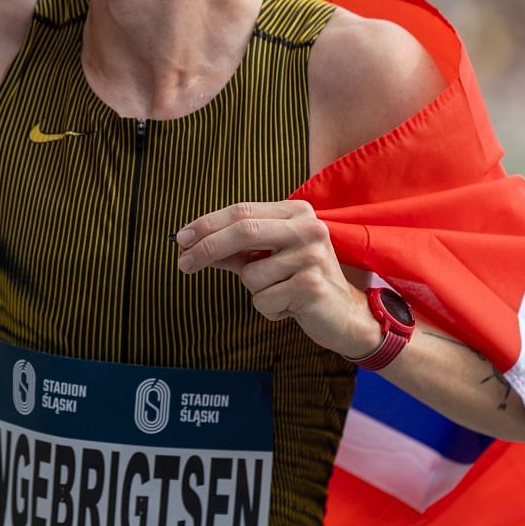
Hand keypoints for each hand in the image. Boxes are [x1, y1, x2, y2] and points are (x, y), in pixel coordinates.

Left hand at [174, 199, 377, 358]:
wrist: (344, 314)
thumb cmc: (299, 280)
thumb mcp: (266, 258)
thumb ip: (233, 250)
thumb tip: (190, 245)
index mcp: (296, 212)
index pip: (241, 211)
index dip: (206, 225)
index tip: (181, 239)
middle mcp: (308, 228)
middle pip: (243, 231)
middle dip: (207, 248)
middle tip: (183, 264)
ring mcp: (313, 256)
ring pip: (250, 274)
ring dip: (254, 290)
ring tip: (280, 292)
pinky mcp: (312, 286)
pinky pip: (263, 299)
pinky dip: (268, 308)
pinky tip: (290, 306)